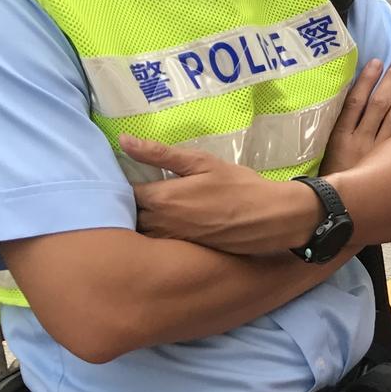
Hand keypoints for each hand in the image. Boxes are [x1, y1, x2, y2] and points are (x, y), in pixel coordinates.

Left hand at [123, 137, 318, 255]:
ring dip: (139, 218)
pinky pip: (157, 242)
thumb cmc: (239, 186)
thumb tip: (124, 140)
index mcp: (161, 199)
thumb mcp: (202, 162)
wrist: (272, 219)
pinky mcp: (183, 251)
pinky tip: (168, 220)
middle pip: (126, 214)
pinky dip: (155, 231)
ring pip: (140, 231)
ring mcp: (171, 241)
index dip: (118, 181)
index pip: (121, 191)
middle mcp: (159, 224)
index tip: (123, 172)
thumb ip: (160, 153)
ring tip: (149, 204)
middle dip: (125, 202)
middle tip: (136, 187)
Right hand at [321, 58, 390, 175]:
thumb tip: (353, 99)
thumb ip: (339, 127)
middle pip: (379, 105)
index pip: (355, 101)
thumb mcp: (327, 152)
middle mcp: (360, 142)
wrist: (337, 212)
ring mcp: (378, 154)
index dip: (368, 80)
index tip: (377, 62)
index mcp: (340, 137)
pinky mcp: (390, 164)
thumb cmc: (332, 179)